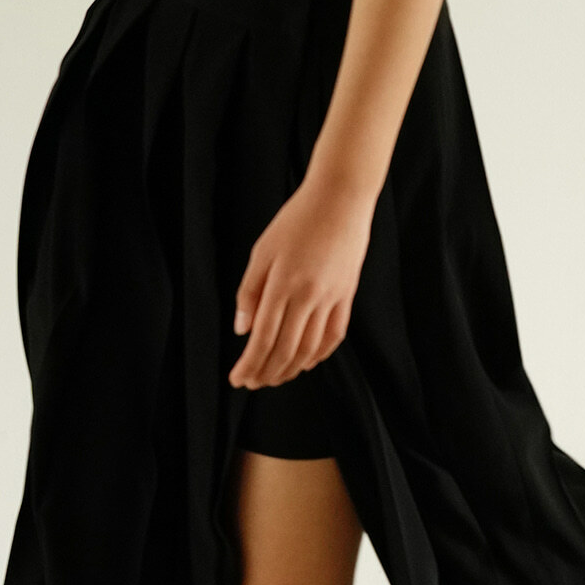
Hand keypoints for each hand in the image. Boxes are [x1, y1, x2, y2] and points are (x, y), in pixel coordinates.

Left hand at [229, 174, 374, 388]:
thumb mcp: (262, 251)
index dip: (249, 364)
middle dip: (267, 373)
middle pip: (286, 350)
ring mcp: (331, 299)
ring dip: (290, 370)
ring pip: (310, 349)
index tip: (237, 379)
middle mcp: (308, 297)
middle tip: (252, 383)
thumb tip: (242, 331)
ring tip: (274, 378)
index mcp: (282, 285)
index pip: (262, 338)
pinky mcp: (346, 297)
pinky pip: (333, 336)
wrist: (340, 201)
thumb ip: (249, 292)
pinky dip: (319, 355)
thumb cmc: (296, 221)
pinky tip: (306, 363)